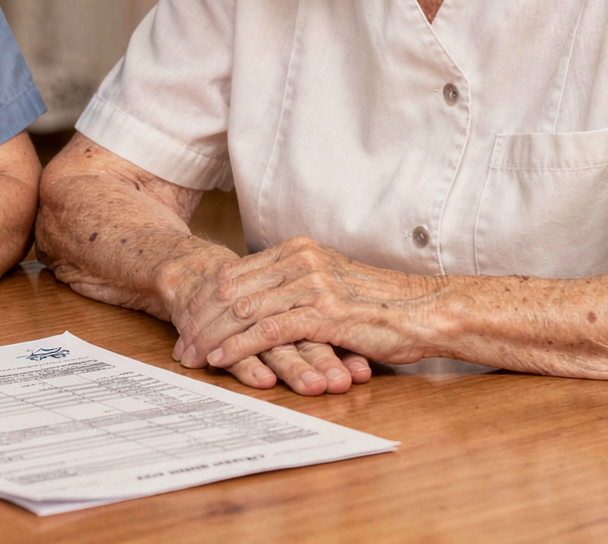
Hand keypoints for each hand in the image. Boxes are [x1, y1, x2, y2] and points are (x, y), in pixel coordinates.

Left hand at [148, 242, 368, 394]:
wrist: (426, 311)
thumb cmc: (381, 304)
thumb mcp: (330, 283)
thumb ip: (295, 286)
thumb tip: (257, 302)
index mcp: (298, 249)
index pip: (235, 271)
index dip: (206, 298)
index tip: (187, 321)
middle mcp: (300, 260)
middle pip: (231, 289)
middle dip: (200, 318)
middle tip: (181, 343)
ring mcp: (311, 284)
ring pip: (242, 309)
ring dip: (212, 334)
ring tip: (192, 355)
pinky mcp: (322, 312)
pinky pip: (266, 330)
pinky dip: (237, 345)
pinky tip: (220, 358)